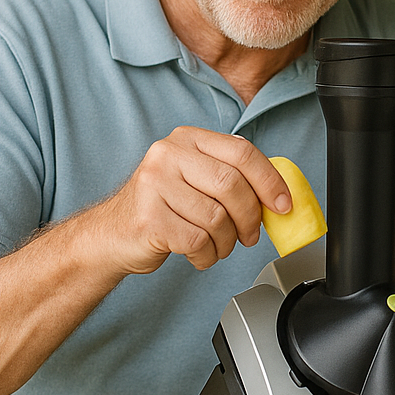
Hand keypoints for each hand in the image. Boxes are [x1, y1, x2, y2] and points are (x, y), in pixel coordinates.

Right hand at [91, 128, 291, 274]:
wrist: (111, 235)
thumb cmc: (163, 208)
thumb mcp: (195, 180)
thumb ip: (231, 177)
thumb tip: (279, 195)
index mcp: (188, 139)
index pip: (242, 152)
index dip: (270, 181)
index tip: (283, 205)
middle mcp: (168, 154)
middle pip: (232, 185)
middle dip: (250, 217)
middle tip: (250, 235)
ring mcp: (154, 185)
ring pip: (217, 218)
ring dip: (226, 242)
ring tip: (217, 245)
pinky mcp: (148, 218)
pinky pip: (198, 241)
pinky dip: (207, 255)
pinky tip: (199, 254)